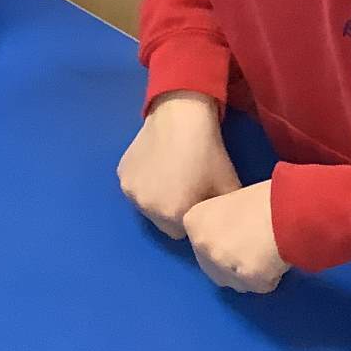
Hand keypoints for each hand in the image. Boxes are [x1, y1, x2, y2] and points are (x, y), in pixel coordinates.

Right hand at [117, 92, 238, 238]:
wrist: (181, 117)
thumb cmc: (208, 153)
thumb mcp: (228, 188)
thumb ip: (223, 214)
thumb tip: (225, 225)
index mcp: (172, 215)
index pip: (183, 233)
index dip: (192, 217)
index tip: (200, 199)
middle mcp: (146, 208)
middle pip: (162, 221)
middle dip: (173, 211)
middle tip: (187, 188)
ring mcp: (130, 190)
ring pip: (147, 204)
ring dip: (157, 198)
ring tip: (172, 176)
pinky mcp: (121, 173)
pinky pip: (136, 187)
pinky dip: (145, 182)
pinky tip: (158, 164)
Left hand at [183, 181, 288, 292]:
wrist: (291, 205)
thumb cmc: (265, 198)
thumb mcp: (228, 205)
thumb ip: (219, 226)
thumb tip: (229, 243)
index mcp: (194, 221)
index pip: (204, 249)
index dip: (228, 245)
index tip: (244, 235)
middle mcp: (202, 243)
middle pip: (216, 271)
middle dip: (236, 265)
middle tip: (258, 247)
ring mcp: (222, 261)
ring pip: (237, 282)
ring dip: (253, 273)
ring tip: (270, 250)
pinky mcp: (247, 276)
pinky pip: (260, 286)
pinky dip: (272, 276)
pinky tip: (279, 256)